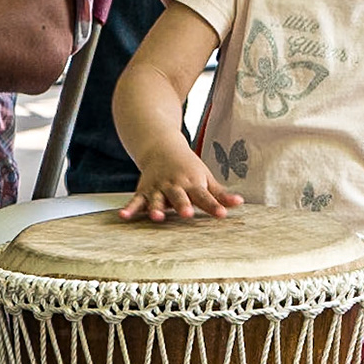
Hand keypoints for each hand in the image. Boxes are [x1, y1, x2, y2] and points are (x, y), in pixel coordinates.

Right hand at [118, 145, 244, 220]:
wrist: (161, 146)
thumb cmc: (188, 166)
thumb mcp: (205, 177)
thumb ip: (220, 194)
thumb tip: (239, 203)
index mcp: (192, 183)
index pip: (205, 197)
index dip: (213, 206)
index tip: (222, 215)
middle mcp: (175, 186)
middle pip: (180, 197)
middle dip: (183, 205)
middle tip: (187, 214)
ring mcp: (158, 188)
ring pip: (157, 199)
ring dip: (156, 208)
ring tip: (156, 217)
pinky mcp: (144, 191)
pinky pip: (136, 201)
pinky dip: (129, 208)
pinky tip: (124, 216)